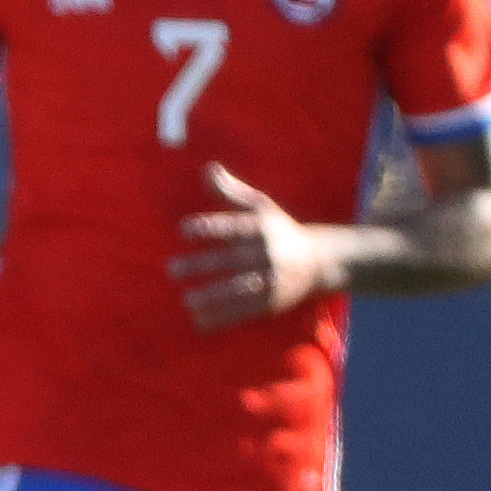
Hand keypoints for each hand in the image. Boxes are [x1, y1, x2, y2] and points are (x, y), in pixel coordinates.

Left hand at [170, 164, 332, 329]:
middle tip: (171, 269)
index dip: (210, 227)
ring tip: (187, 300)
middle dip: (202, 265)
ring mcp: (272, 281)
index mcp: (262, 228)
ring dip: (214, 297)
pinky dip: (224, 318)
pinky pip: (246, 312)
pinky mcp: (273, 302)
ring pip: (240, 290)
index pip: (234, 227)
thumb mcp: (259, 207)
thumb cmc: (278, 230)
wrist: (319, 262)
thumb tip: (208, 168)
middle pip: (233, 260)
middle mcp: (268, 255)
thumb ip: (230, 191)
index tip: (183, 229)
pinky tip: (199, 322)